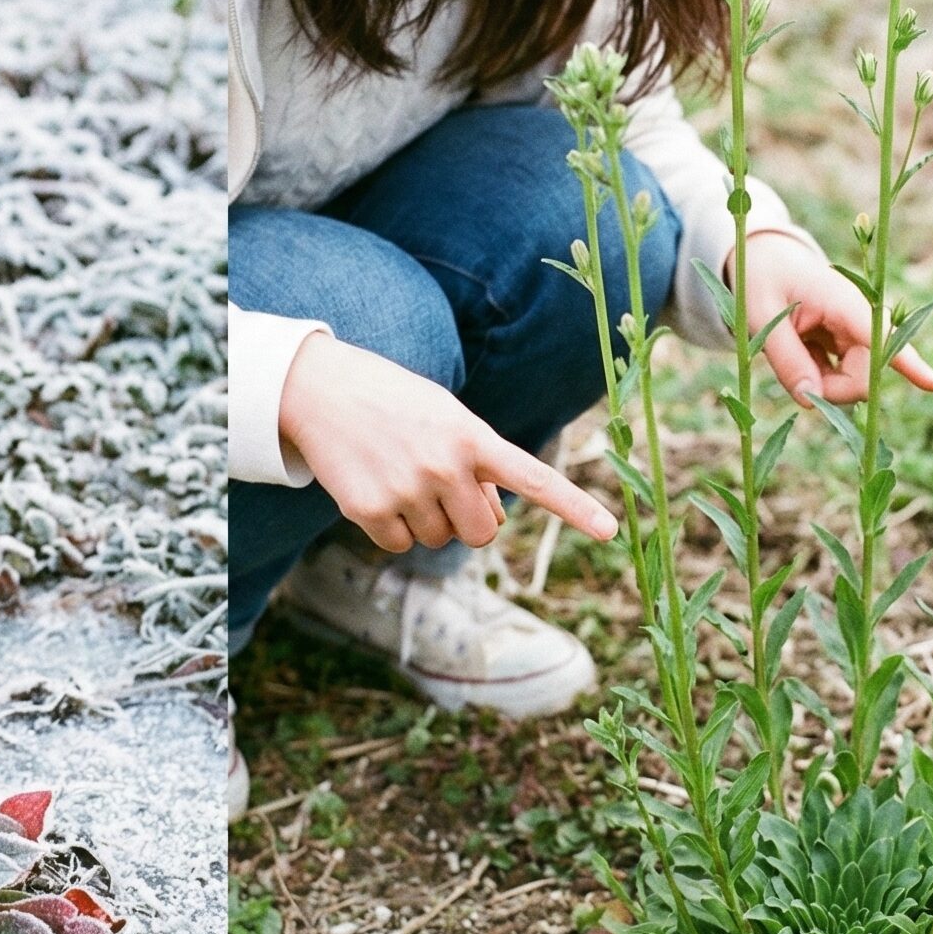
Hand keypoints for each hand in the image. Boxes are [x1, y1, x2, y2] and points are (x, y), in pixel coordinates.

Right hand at [278, 333, 617, 553]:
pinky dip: (390, 527)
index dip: (574, 507)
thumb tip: (490, 522)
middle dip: (468, 520)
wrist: (321, 388)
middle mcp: (446, 465)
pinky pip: (399, 544)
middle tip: (440, 487)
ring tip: (398, 473)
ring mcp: (408, 490)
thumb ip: (478, 464)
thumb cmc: (394, 403)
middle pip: (482, 532)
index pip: (534, 479)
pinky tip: (373, 488)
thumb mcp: (446, 417)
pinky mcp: (370, 510)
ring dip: (424, 518)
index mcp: (473, 436)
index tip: (611, 531)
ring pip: (438, 540)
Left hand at [734, 229, 932, 406]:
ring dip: (824, 383)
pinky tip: (803, 353)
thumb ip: (785, 357)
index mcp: (844, 303)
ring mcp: (856, 333)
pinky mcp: (848, 344)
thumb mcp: (760, 315)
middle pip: (866, 375)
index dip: (909, 364)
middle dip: (833, 389)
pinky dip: (820, 376)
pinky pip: (842, 377)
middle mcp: (859, 319)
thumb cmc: (763, 280)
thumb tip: (811, 399)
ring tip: (793, 353)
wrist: (767, 258)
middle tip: (794, 378)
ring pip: (855, 381)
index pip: (882, 338)